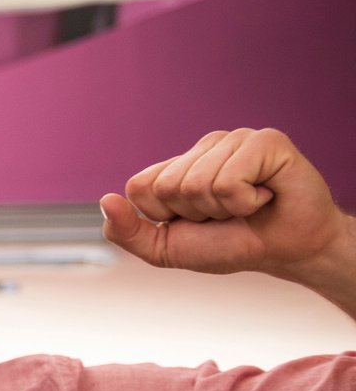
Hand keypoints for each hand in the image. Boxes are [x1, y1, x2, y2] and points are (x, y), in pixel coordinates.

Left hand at [101, 127, 353, 281]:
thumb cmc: (229, 245)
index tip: (195, 221)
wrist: (285, 251)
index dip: (163, 216)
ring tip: (248, 204)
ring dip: (223, 209)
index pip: (139, 187)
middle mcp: (203, 147)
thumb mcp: (165, 249)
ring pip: (197, 184)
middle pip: (167, 187)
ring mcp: (235, 139)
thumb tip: (105, 200)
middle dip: (194, 214)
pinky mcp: (265, 140)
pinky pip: (229, 180)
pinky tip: (265, 195)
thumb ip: (128, 232)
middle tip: (227, 214)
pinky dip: (246, 202)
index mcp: (177, 166)